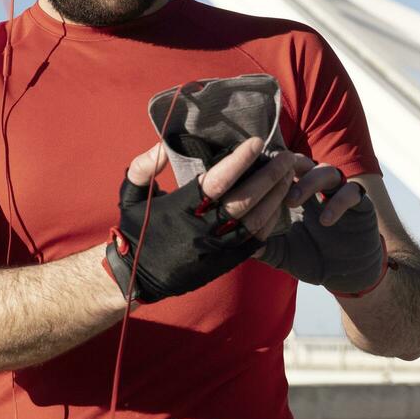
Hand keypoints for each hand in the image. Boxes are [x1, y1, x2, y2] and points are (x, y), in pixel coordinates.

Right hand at [106, 138, 309, 302]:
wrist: (136, 276)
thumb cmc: (135, 228)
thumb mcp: (129, 194)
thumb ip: (143, 167)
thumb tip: (162, 145)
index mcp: (180, 210)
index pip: (217, 182)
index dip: (239, 160)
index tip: (257, 142)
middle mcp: (201, 230)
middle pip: (244, 200)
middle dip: (269, 176)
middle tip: (286, 157)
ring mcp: (216, 248)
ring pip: (255, 220)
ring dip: (276, 195)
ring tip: (289, 175)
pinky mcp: (225, 262)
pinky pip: (255, 240)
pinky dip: (270, 220)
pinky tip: (280, 202)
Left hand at [259, 166, 387, 295]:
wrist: (348, 276)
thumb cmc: (314, 260)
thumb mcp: (283, 254)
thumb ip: (263, 246)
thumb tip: (234, 244)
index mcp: (297, 195)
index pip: (283, 172)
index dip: (271, 170)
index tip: (253, 178)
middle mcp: (318, 190)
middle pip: (304, 162)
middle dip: (288, 167)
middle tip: (273, 181)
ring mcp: (339, 194)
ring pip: (327, 171)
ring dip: (307, 182)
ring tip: (291, 202)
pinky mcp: (360, 205)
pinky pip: (351, 192)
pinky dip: (337, 202)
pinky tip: (325, 220)